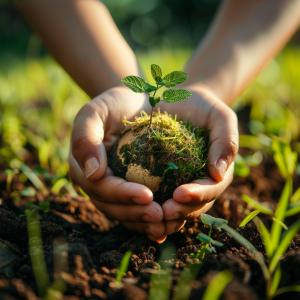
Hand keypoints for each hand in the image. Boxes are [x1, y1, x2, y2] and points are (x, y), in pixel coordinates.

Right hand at [69, 86, 183, 241]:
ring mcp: (111, 189)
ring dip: (144, 222)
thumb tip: (93, 173)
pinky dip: (149, 219)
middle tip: (160, 215)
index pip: (100, 187)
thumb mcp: (96, 112)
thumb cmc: (114, 105)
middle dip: (135, 213)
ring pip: (124, 213)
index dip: (122, 195)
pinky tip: (168, 222)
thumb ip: (86, 138)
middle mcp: (95, 183)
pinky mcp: (127, 191)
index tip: (147, 196)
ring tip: (167, 222)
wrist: (133, 103)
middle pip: (112, 206)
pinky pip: (135, 210)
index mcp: (83, 167)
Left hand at [157, 84, 238, 223]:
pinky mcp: (163, 181)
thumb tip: (218, 172)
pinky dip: (150, 207)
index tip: (179, 194)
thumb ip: (226, 141)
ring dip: (164, 215)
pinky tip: (136, 208)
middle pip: (195, 205)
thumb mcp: (220, 116)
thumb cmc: (201, 107)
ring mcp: (182, 183)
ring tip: (149, 212)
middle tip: (163, 211)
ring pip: (177, 208)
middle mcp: (201, 182)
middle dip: (180, 211)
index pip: (212, 188)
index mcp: (218, 171)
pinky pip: (158, 198)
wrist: (178, 101)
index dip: (198, 195)